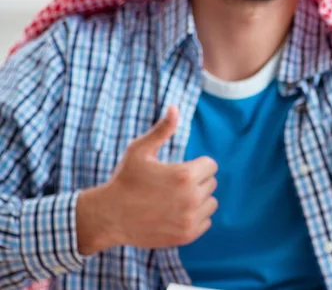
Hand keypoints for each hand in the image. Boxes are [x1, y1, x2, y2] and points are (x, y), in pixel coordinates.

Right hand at [77, 106, 217, 253]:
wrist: (109, 216)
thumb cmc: (125, 179)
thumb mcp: (140, 150)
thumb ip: (162, 129)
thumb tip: (175, 107)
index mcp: (185, 175)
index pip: (211, 165)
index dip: (196, 165)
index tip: (180, 169)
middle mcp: (191, 198)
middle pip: (211, 183)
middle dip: (197, 181)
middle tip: (173, 185)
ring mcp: (189, 219)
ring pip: (211, 203)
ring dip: (199, 199)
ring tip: (176, 198)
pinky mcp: (186, 235)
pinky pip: (206, 222)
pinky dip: (196, 217)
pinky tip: (177, 213)